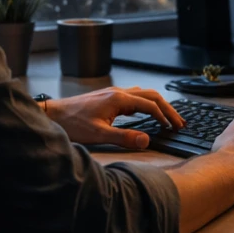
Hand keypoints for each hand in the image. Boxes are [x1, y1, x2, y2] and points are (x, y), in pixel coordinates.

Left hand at [44, 86, 185, 148]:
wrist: (54, 115)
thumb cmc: (73, 124)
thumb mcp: (99, 134)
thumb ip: (124, 138)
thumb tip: (147, 140)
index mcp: (119, 99)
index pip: (150, 105)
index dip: (164, 117)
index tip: (174, 128)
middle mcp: (118, 92)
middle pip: (151, 96)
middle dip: (167, 108)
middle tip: (179, 122)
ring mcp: (113, 93)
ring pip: (143, 94)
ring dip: (158, 104)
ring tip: (168, 117)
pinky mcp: (108, 98)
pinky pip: (134, 97)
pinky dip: (146, 104)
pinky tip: (146, 113)